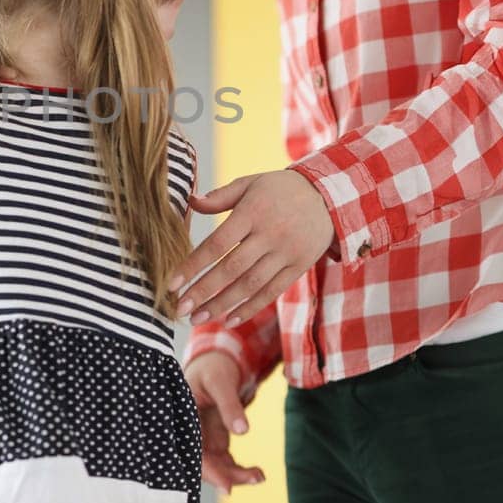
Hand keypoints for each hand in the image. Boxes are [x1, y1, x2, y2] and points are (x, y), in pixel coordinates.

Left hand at [172, 170, 333, 326]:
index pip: (217, 243)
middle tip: (180, 309)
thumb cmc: (281, 189)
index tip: (172, 283)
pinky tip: (230, 319)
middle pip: (231, 269)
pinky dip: (251, 307)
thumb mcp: (251, 183)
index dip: (193, 265)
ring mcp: (286, 252)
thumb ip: (220, 196)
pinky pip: (272, 291)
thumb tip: (191, 203)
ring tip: (199, 318)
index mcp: (253, 212)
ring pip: (251, 284)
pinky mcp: (299, 266)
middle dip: (203, 291)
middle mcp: (270, 234)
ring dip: (223, 304)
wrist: (330, 195)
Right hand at [186, 351, 264, 492]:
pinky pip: (223, 461)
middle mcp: (189, 430)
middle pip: (203, 462)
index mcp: (183, 417)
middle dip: (226, 475)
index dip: (206, 470)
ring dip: (234, 475)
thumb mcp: (220, 380)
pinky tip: (255, 472)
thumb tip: (241, 430)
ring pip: (214, 465)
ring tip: (259, 475)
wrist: (215, 361)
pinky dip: (237, 469)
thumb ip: (230, 404)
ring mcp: (202, 437)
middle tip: (255, 477)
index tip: (226, 486)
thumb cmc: (212, 366)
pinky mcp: (214, 438)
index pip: (190, 450)